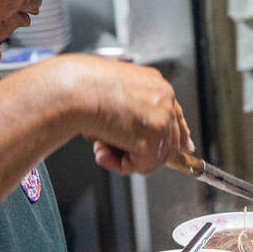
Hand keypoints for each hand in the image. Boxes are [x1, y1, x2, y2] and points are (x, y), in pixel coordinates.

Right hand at [58, 55, 192, 174]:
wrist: (74, 88)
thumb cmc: (84, 88)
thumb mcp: (114, 98)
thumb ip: (134, 113)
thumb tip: (154, 137)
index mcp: (156, 85)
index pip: (175, 117)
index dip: (170, 137)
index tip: (178, 150)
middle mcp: (164, 98)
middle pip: (169, 140)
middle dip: (139, 151)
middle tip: (110, 149)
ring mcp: (161, 117)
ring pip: (155, 156)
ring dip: (125, 158)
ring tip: (101, 148)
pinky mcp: (152, 136)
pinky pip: (143, 165)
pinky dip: (121, 165)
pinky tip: (104, 153)